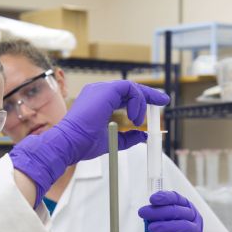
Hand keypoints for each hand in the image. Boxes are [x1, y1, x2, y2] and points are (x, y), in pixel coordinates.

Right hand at [9, 80, 168, 205]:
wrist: (69, 144)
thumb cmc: (82, 144)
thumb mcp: (112, 141)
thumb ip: (128, 138)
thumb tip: (142, 136)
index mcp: (97, 102)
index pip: (124, 97)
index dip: (140, 101)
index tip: (154, 107)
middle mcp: (97, 93)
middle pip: (129, 89)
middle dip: (148, 95)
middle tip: (163, 101)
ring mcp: (100, 90)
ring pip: (130, 87)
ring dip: (142, 101)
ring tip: (141, 120)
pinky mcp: (104, 91)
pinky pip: (129, 88)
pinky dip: (137, 101)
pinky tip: (135, 117)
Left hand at [134, 191, 202, 231]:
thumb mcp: (159, 222)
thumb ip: (155, 216)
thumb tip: (146, 211)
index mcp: (185, 206)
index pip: (176, 198)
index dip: (165, 197)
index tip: (152, 199)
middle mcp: (193, 216)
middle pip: (178, 211)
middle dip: (159, 212)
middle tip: (144, 213)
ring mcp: (197, 231)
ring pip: (185, 226)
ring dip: (167, 226)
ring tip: (152, 228)